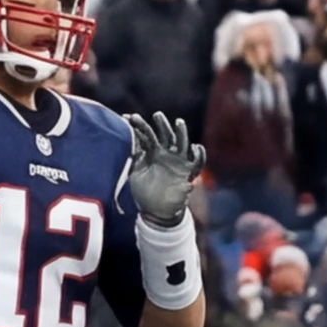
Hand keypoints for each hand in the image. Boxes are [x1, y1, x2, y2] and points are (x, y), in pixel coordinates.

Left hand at [121, 112, 202, 228]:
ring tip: (179, 122)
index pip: (147, 135)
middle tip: (157, 115)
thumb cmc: (144, 192)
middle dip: (162, 124)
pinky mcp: (187, 172)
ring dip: (181, 132)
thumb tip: (129, 142)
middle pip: (166, 134)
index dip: (139, 125)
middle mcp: (166, 154)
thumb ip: (134, 158)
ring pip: (182, 143)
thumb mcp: (136, 172)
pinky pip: (197, 161)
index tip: (128, 117)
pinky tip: (195, 147)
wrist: (156, 211)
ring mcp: (177, 162)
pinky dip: (199, 154)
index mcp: (152, 153)